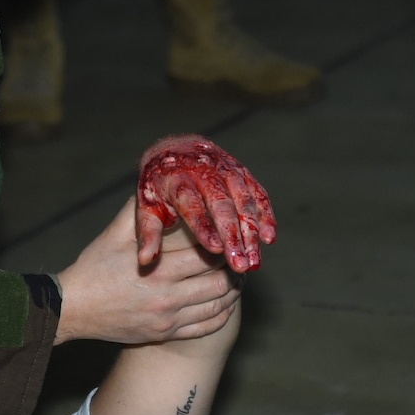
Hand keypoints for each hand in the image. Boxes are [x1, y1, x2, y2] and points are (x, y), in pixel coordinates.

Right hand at [56, 197, 240, 344]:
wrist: (73, 308)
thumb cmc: (93, 267)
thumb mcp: (114, 234)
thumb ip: (141, 211)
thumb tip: (161, 186)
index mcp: (158, 270)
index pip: (208, 256)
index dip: (225, 246)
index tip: (230, 237)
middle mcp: (166, 298)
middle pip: (220, 283)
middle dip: (234, 268)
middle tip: (239, 257)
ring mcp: (168, 320)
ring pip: (218, 307)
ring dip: (233, 291)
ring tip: (237, 276)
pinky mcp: (165, 335)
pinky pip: (206, 327)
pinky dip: (222, 314)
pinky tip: (224, 301)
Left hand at [136, 135, 276, 272]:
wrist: (175, 148)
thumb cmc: (158, 187)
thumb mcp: (146, 207)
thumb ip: (147, 234)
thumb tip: (144, 262)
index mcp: (176, 180)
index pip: (191, 204)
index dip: (204, 227)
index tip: (214, 251)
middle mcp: (204, 171)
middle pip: (222, 204)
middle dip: (233, 235)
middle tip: (240, 266)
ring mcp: (225, 169)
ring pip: (243, 199)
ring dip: (252, 230)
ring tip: (254, 260)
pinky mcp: (241, 171)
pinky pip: (257, 193)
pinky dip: (265, 215)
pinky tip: (270, 238)